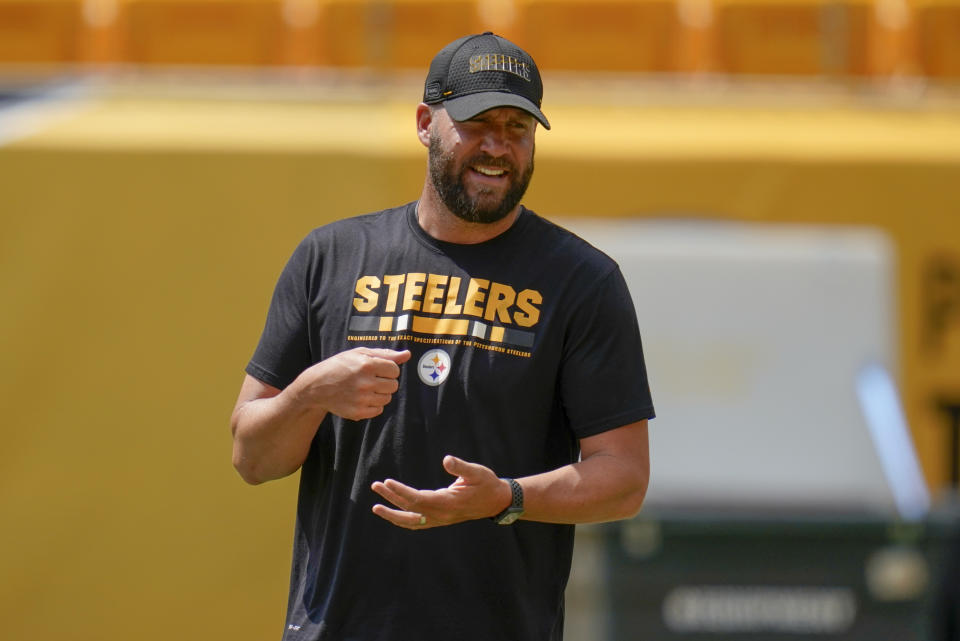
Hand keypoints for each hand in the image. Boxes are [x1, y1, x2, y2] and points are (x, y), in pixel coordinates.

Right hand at [294, 347, 410, 420]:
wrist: (317, 386)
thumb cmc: (340, 366)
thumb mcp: (360, 354)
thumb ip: (385, 354)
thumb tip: (407, 355)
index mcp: (366, 365)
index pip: (395, 370)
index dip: (389, 370)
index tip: (379, 370)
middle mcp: (365, 382)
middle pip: (393, 385)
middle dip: (386, 382)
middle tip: (372, 380)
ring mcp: (361, 399)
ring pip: (387, 398)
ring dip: (380, 394)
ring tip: (366, 389)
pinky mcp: (357, 412)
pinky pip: (378, 410)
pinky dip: (374, 405)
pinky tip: (362, 398)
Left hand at [371, 456, 512, 528]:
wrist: (497, 501)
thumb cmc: (487, 484)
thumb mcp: (477, 472)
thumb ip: (461, 467)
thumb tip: (447, 460)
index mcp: (447, 503)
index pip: (417, 499)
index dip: (400, 491)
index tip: (386, 482)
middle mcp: (441, 515)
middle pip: (409, 511)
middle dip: (390, 500)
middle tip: (375, 487)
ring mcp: (440, 519)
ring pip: (411, 520)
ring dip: (393, 513)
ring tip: (376, 505)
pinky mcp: (440, 519)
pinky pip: (417, 523)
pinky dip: (403, 519)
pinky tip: (394, 512)